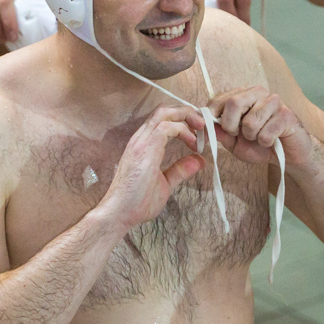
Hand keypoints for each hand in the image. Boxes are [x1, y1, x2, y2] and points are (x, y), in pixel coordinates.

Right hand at [96, 106, 205, 229]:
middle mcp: (140, 138)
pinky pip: (166, 126)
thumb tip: (198, 160)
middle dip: (186, 112)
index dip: (182, 121)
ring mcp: (141, 141)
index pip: (162, 119)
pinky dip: (183, 129)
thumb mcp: (165, 183)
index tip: (198, 134)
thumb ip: (180, 170)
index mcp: (143, 144)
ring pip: (164, 112)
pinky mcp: (145, 147)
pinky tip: (192, 143)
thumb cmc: (137, 202)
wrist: (120, 212)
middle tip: (203, 125)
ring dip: (186, 116)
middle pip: (164, 110)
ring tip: (201, 129)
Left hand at [209, 86, 312, 168]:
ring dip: (252, 137)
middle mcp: (257, 93)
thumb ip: (221, 134)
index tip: (215, 132)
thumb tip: (206, 126)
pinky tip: (272, 140)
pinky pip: (266, 133)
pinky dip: (265, 142)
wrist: (288, 154)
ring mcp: (274, 101)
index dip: (212, 118)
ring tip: (259, 137)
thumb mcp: (234, 143)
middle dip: (231, 126)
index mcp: (242, 95)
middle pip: (233, 102)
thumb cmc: (259, 145)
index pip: (218, 100)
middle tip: (238, 135)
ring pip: (250, 121)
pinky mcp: (287, 115)